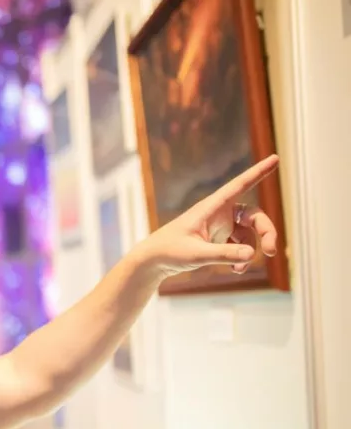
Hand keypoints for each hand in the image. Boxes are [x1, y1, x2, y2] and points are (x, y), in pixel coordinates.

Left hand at [133, 155, 279, 277]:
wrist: (153, 261)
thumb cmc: (169, 251)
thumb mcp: (196, 254)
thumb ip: (223, 254)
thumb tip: (252, 254)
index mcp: (211, 207)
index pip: (239, 185)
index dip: (258, 172)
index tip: (275, 158)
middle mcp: (219, 214)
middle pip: (254, 216)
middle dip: (266, 232)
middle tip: (271, 251)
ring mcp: (220, 227)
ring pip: (248, 234)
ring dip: (251, 250)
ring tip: (239, 269)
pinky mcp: (217, 240)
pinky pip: (239, 246)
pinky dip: (241, 258)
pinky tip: (236, 270)